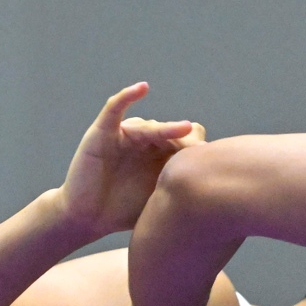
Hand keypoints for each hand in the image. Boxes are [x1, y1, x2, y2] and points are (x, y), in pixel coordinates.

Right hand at [57, 83, 203, 238]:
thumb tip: (216, 195)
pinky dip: (127, 96)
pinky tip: (142, 88)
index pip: (186, 142)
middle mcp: (145, 141)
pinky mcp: (102, 132)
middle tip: (199, 152)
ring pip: (150, 126)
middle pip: (172, 132)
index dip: (197, 151)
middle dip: (186, 142)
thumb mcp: (158, 201)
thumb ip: (179, 191)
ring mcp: (125, 135)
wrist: (88, 218)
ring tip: (184, 130)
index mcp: (161, 155)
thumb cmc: (124, 212)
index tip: (212, 164)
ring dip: (167, 129)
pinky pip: (114, 109)